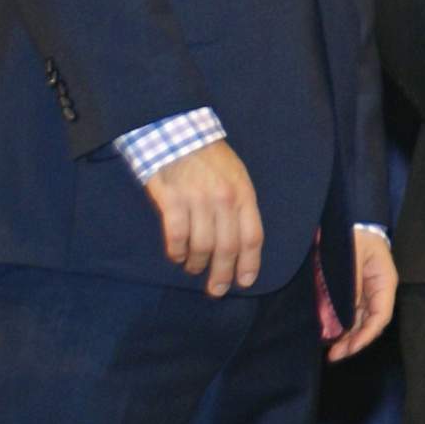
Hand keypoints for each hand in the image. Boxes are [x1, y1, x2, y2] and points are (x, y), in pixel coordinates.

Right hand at [144, 140, 263, 295]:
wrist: (177, 133)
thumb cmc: (210, 158)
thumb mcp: (236, 176)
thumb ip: (240, 205)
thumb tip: (241, 241)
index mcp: (244, 194)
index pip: (252, 236)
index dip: (250, 263)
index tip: (245, 281)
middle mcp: (224, 200)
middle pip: (227, 248)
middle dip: (223, 274)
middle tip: (216, 290)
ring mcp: (197, 201)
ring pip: (201, 247)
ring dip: (197, 264)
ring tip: (194, 267)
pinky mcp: (172, 201)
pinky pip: (175, 238)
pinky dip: (176, 253)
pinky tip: (176, 256)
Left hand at [326, 228, 397, 361]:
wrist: (350, 220)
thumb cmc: (353, 234)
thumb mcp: (352, 256)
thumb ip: (351, 284)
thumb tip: (345, 315)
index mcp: (384, 282)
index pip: (381, 315)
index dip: (367, 335)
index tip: (349, 348)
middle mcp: (378, 291)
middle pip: (371, 323)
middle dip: (355, 342)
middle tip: (334, 356)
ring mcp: (366, 293)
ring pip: (360, 322)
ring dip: (348, 338)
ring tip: (331, 352)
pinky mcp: (354, 292)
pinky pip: (351, 314)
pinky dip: (342, 327)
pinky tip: (331, 336)